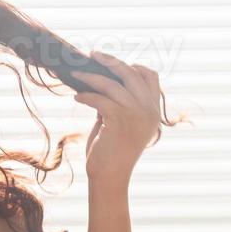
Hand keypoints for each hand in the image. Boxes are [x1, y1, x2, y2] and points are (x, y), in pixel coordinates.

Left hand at [70, 50, 163, 182]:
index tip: (114, 63)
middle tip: (93, 54)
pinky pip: (100, 99)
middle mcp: (149, 111)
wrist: (110, 176)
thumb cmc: (112, 151)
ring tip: (76, 74)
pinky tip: (77, 97)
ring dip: (91, 76)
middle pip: (132, 73)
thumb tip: (104, 81)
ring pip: (113, 84)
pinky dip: (86, 95)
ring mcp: (137, 115)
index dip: (134, 65)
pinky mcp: (120, 121)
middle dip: (111, 61)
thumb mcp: (122, 123)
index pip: (151, 76)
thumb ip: (120, 103)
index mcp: (154, 111)